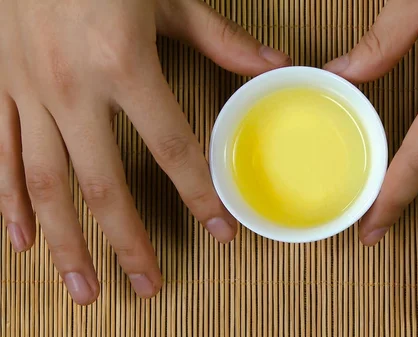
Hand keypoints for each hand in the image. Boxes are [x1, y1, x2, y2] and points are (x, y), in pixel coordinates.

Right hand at [0, 0, 289, 304]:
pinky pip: (1, 155)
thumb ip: (221, 38)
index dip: (199, 194)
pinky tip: (23, 242)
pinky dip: (10, 202)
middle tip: (149, 286)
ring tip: (85, 289)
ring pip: (46, 184)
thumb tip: (274, 63)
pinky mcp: (0, 86)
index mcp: (123, 64)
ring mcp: (29, 91)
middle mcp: (73, 88)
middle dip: (128, 243)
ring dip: (67, 244)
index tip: (220, 229)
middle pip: (103, 185)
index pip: (173, 147)